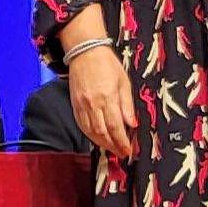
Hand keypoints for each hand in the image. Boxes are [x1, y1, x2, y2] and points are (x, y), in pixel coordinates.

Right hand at [68, 46, 137, 162]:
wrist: (85, 52)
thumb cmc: (107, 64)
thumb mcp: (124, 82)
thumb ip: (127, 105)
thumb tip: (132, 124)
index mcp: (108, 98)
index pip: (115, 127)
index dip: (122, 142)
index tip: (128, 150)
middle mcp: (94, 104)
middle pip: (103, 133)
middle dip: (113, 146)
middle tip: (121, 153)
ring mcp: (82, 105)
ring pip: (91, 132)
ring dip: (102, 144)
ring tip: (111, 149)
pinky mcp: (75, 104)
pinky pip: (82, 125)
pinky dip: (90, 135)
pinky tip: (97, 139)